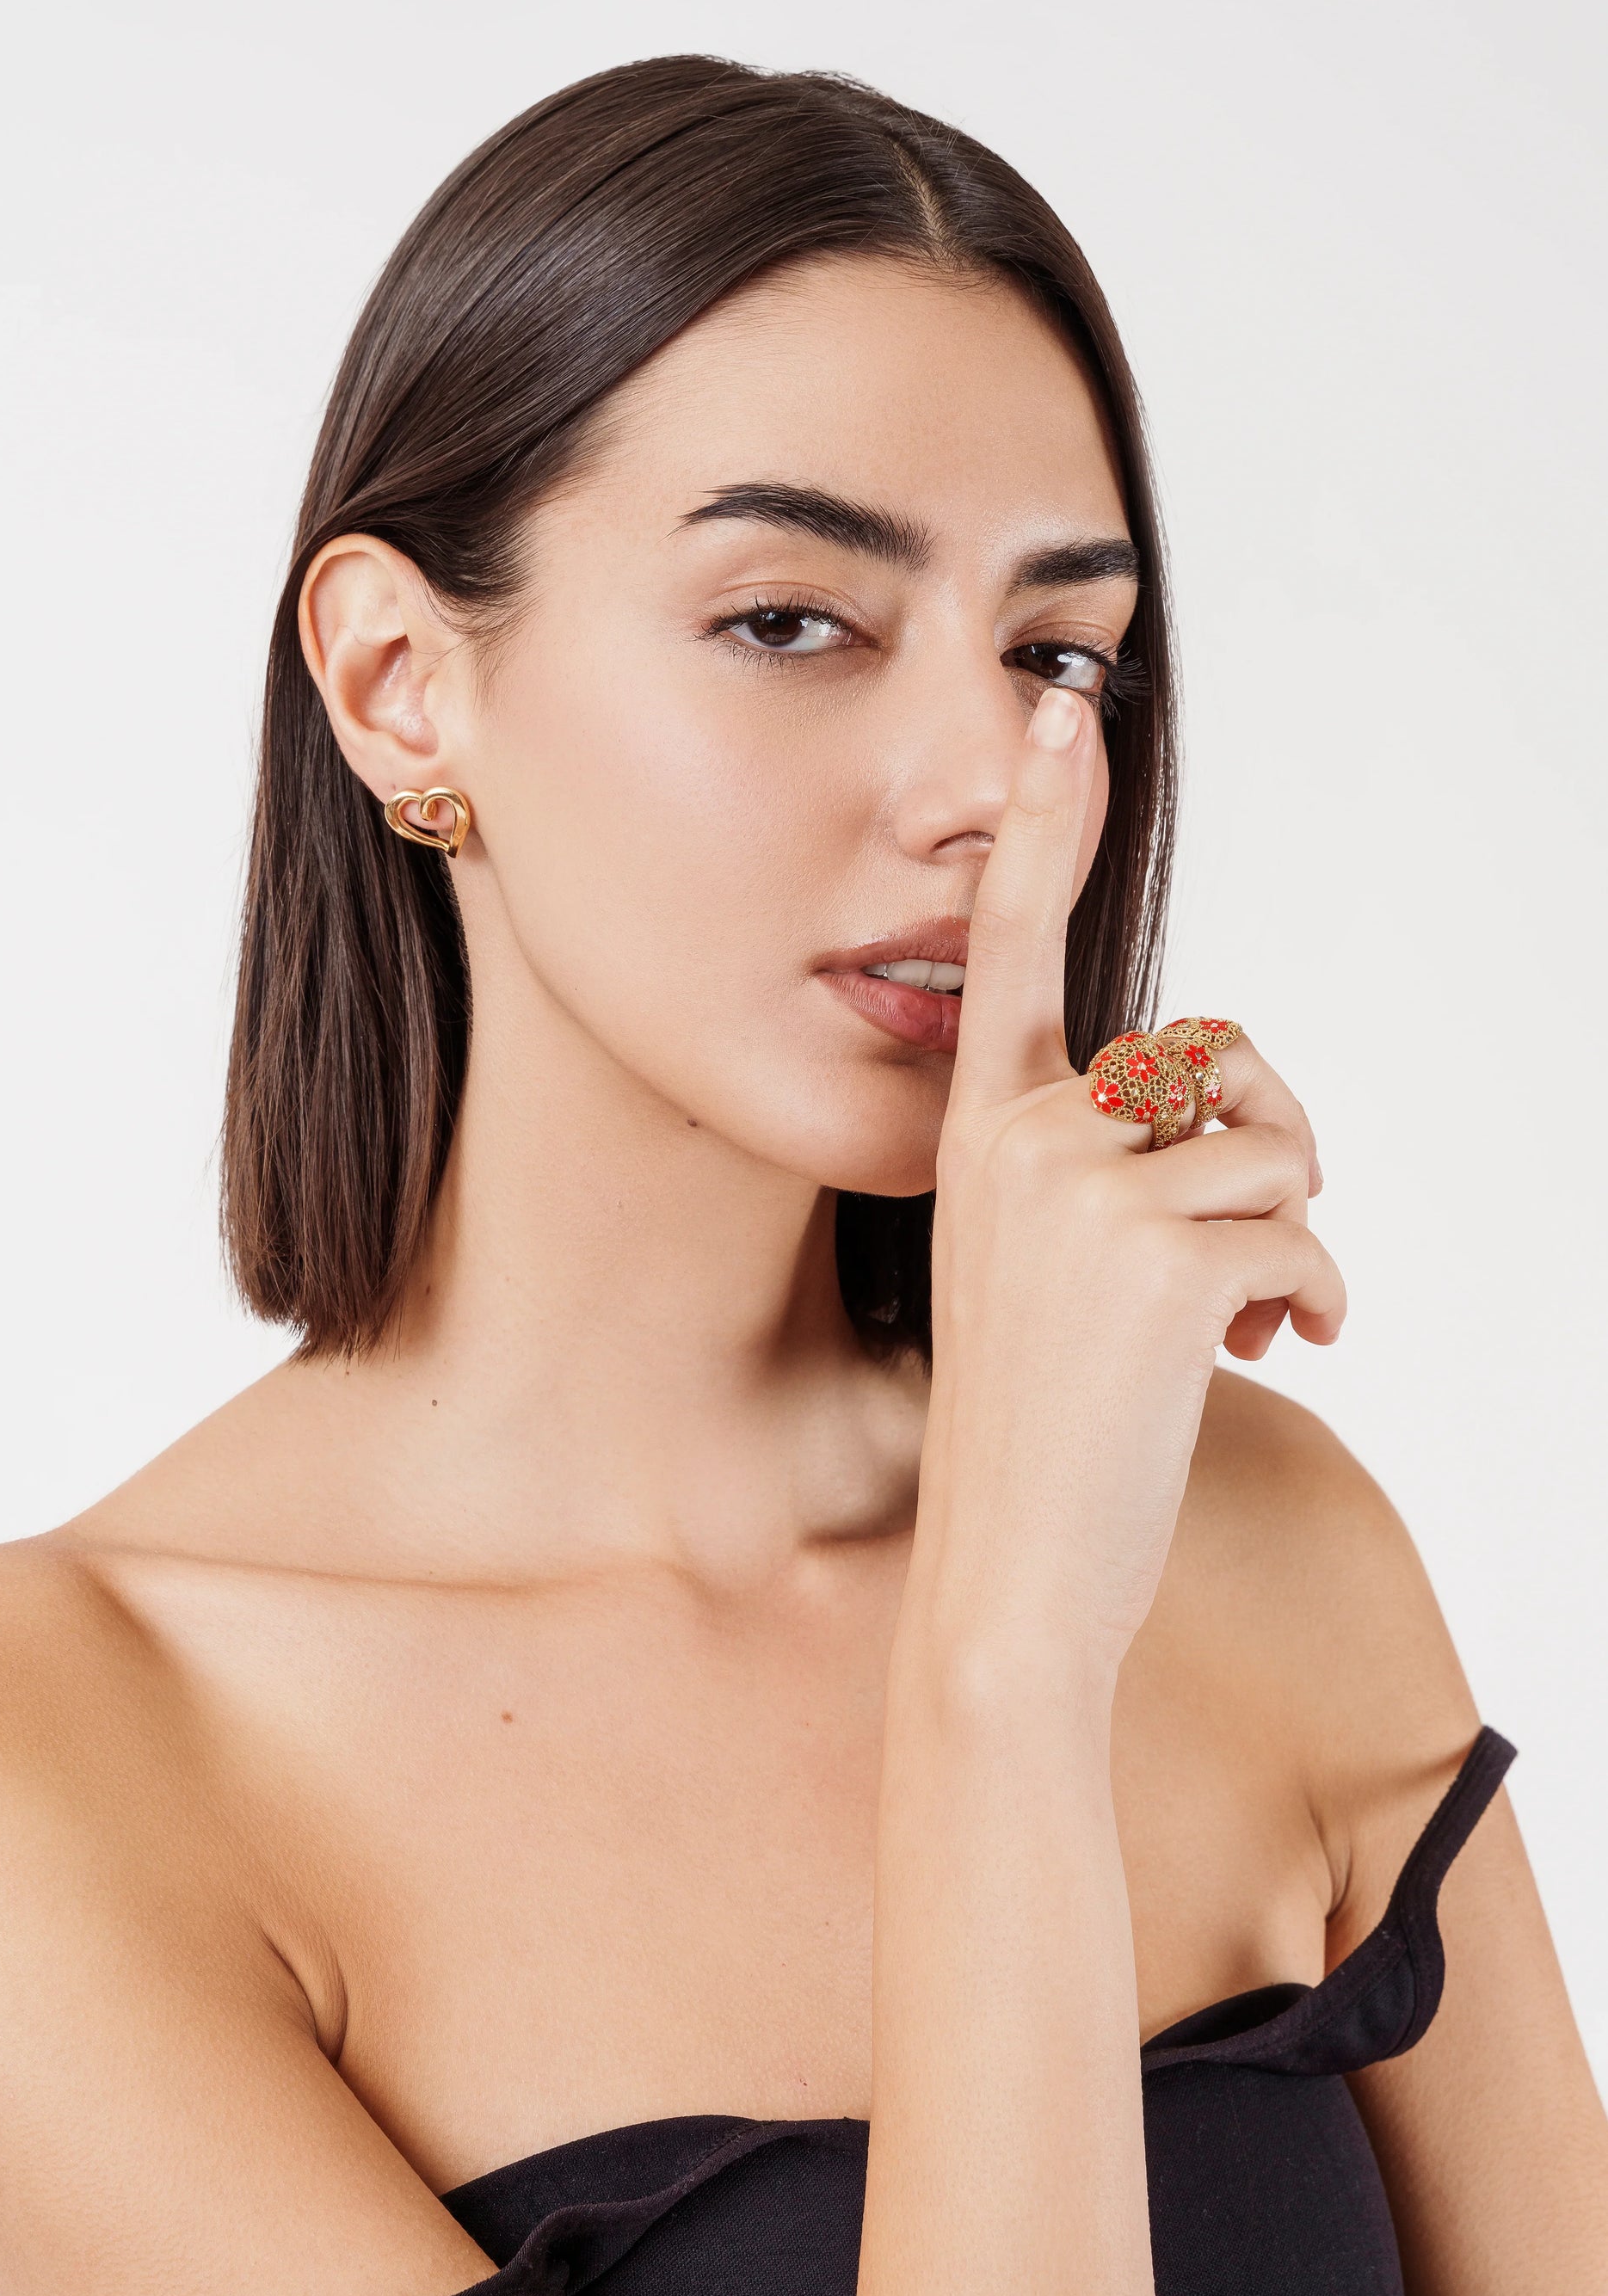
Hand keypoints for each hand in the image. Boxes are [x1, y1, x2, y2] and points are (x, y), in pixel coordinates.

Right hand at [911, 685, 1345, 1665]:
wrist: (1005, 1577)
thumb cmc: (1032, 1431)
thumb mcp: (1036, 1269)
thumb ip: (1098, 1166)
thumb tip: (1225, 1106)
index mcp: (978, 1131)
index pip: (1012, 948)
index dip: (1042, 827)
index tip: (1062, 718)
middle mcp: (1020, 1138)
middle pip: (1214, 1065)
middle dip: (1266, 1142)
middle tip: (1259, 1239)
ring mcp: (1086, 1194)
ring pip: (1270, 1155)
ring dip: (1291, 1241)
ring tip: (1249, 1325)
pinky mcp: (1163, 1256)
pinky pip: (1303, 1233)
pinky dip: (1317, 1300)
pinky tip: (1276, 1358)